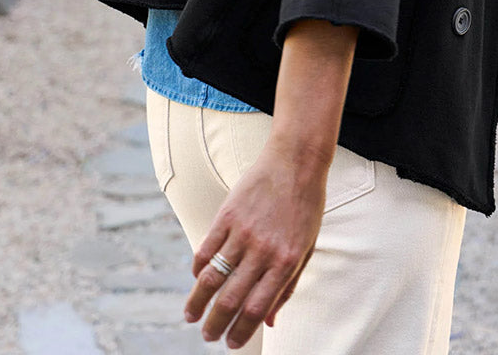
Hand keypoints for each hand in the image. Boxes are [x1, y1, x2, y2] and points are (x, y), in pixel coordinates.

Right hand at [183, 134, 328, 348]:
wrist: (296, 160)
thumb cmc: (306, 206)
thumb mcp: (306, 248)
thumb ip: (288, 286)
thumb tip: (270, 323)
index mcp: (286, 262)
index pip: (256, 310)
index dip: (240, 333)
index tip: (230, 344)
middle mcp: (263, 250)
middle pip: (230, 300)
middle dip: (215, 325)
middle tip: (207, 336)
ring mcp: (243, 232)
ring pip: (211, 278)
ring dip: (198, 303)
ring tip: (191, 317)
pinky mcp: (227, 214)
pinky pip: (206, 250)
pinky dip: (198, 269)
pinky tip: (197, 280)